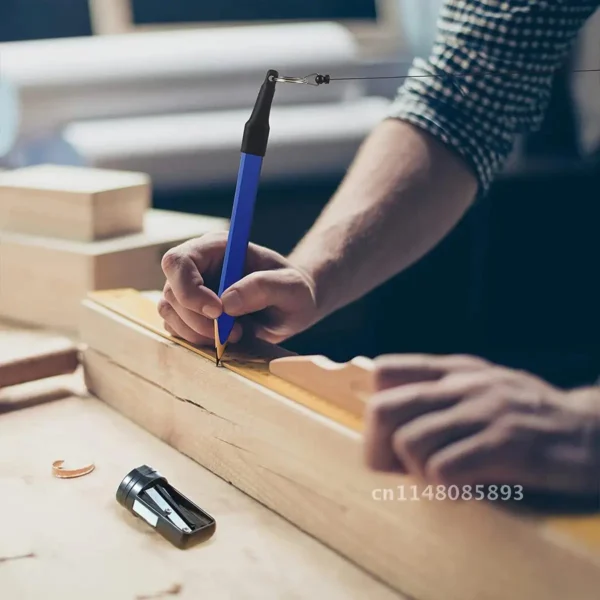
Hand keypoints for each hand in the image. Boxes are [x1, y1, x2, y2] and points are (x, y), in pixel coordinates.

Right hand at [158, 232, 319, 346]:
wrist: (293, 308)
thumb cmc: (294, 290)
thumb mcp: (291, 287)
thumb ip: (263, 287)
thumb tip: (227, 302)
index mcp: (216, 248)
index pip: (178, 261)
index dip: (189, 289)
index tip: (218, 311)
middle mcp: (198, 267)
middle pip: (171, 292)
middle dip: (198, 319)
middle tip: (235, 331)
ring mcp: (191, 291)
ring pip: (170, 313)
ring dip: (198, 333)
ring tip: (236, 334)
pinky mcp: (191, 314)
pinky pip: (177, 330)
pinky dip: (198, 341)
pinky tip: (227, 339)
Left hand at [364, 354, 599, 494]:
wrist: (593, 430)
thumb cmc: (529, 414)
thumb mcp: (484, 386)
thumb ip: (441, 393)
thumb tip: (390, 418)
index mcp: (454, 370)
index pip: (385, 371)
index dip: (376, 408)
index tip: (389, 435)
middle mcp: (463, 384)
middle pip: (384, 409)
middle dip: (380, 446)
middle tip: (400, 468)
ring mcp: (484, 412)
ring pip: (411, 442)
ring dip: (417, 471)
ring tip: (442, 478)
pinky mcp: (506, 444)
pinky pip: (444, 470)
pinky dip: (446, 488)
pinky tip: (465, 488)